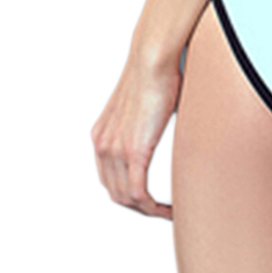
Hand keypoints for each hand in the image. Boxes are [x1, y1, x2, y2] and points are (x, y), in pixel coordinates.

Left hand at [92, 43, 181, 219]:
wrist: (152, 59)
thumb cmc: (156, 72)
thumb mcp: (146, 105)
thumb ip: (149, 121)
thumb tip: (168, 121)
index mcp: (102, 135)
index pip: (109, 178)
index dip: (129, 193)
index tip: (150, 198)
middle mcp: (103, 145)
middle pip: (115, 193)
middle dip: (139, 208)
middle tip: (162, 211)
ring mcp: (115, 150)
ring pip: (127, 197)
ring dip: (148, 211)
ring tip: (168, 212)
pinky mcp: (133, 151)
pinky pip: (138, 192)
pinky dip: (153, 207)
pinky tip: (169, 209)